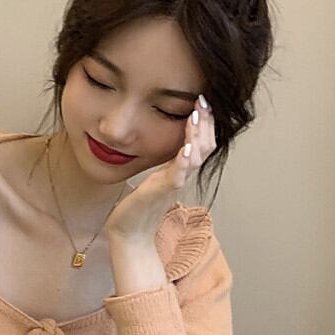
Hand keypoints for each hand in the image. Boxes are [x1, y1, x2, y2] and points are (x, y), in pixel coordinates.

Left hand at [105, 95, 215, 241]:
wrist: (128, 233)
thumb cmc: (139, 206)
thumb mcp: (155, 177)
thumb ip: (166, 164)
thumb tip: (172, 146)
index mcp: (179, 169)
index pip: (201, 142)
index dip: (205, 122)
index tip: (203, 100)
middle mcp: (180, 175)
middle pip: (205, 146)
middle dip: (206, 122)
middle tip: (205, 100)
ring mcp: (172, 184)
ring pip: (195, 158)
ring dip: (197, 136)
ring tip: (197, 116)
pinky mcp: (160, 193)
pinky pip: (177, 176)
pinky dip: (183, 162)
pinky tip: (186, 150)